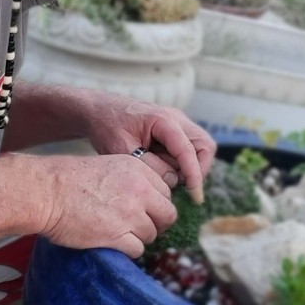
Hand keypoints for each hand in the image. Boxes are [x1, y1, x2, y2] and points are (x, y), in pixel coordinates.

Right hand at [37, 154, 176, 257]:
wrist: (45, 191)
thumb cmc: (68, 178)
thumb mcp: (109, 166)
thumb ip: (133, 180)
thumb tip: (147, 199)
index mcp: (139, 170)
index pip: (166, 192)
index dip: (157, 204)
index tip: (147, 211)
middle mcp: (141, 191)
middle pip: (167, 215)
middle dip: (156, 223)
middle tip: (141, 227)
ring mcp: (131, 214)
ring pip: (152, 234)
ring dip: (140, 237)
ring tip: (121, 234)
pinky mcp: (117, 236)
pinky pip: (138, 249)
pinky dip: (129, 250)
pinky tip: (116, 244)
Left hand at [77, 92, 215, 200]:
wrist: (100, 110)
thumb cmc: (108, 127)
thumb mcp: (122, 150)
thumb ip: (149, 166)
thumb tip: (173, 179)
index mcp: (163, 120)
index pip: (188, 149)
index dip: (194, 173)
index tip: (195, 195)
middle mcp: (176, 119)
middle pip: (205, 145)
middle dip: (199, 168)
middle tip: (183, 186)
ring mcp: (178, 123)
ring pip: (200, 148)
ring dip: (190, 166)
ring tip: (165, 174)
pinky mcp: (175, 131)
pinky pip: (189, 148)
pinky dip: (182, 162)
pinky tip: (161, 168)